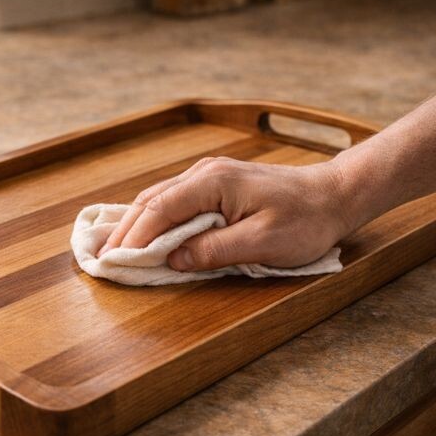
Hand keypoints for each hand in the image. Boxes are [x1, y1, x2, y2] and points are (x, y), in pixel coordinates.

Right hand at [97, 156, 353, 270]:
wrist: (334, 195)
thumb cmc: (305, 221)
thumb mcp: (262, 242)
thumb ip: (213, 250)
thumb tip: (172, 260)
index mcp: (213, 183)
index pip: (159, 210)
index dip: (133, 237)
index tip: (113, 262)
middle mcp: (204, 173)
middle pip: (150, 201)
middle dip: (124, 231)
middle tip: (101, 259)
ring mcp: (208, 176)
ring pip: (158, 199)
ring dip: (134, 224)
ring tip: (113, 249)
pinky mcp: (214, 185)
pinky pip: (172, 200)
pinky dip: (152, 218)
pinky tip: (142, 233)